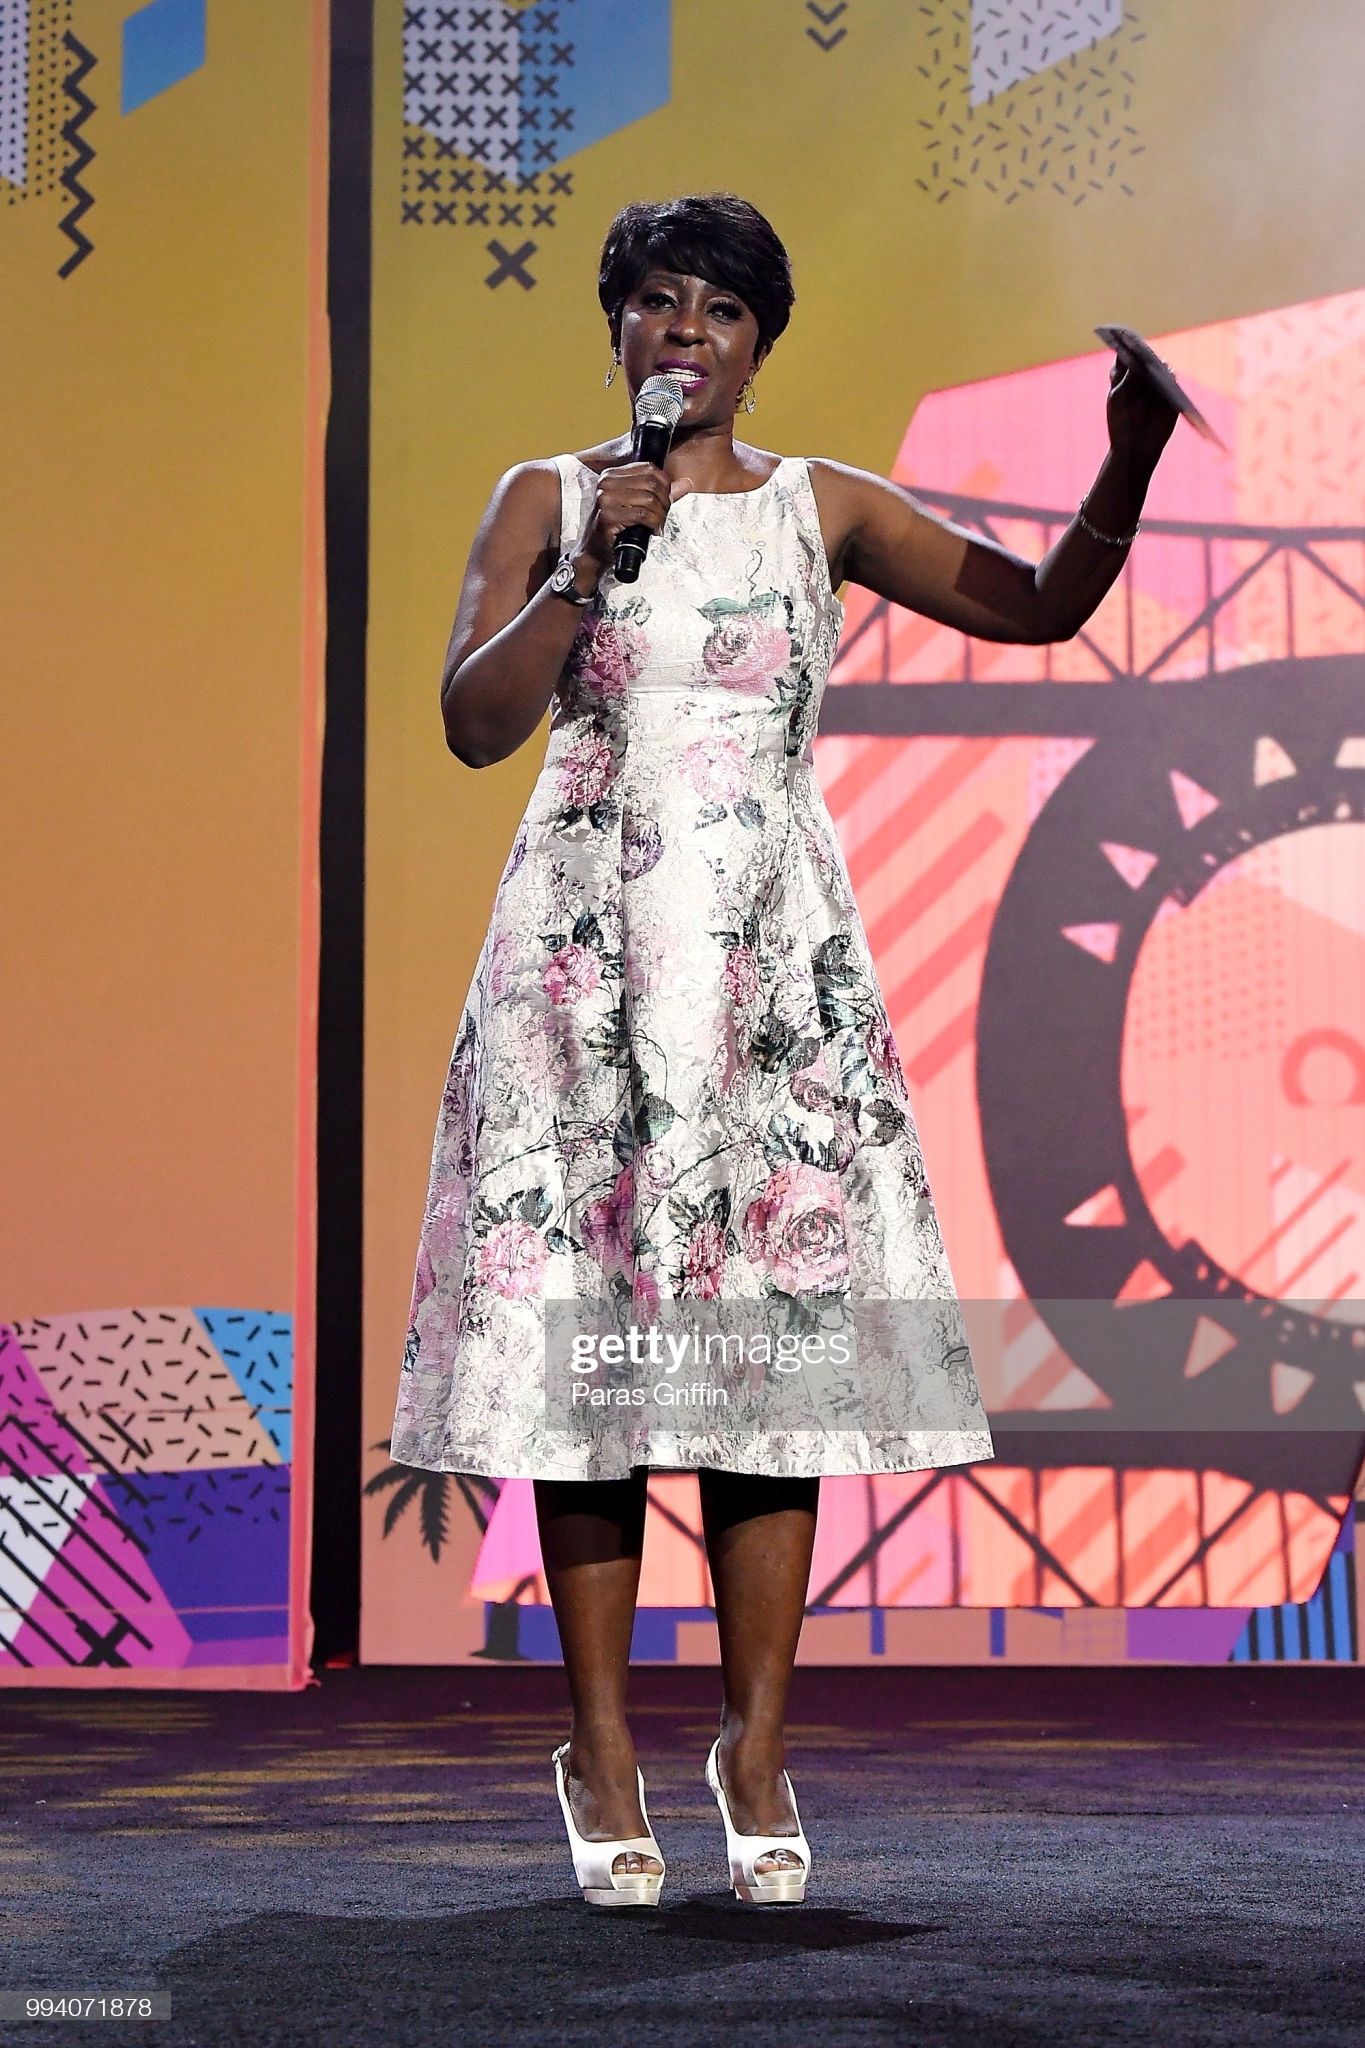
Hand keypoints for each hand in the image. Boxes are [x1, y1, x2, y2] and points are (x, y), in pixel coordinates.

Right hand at [579, 461, 694, 571]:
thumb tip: (686, 483)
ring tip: (657, 525)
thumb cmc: (614, 529)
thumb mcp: (636, 505)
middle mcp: (607, 483)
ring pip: (650, 499)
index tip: (665, 501)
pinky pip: (643, 515)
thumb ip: (661, 493)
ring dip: (660, 516)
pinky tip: (652, 531)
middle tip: (662, 517)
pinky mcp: (608, 516)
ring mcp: (606, 499)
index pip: (649, 468)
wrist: (594, 551)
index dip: (665, 485)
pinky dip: (654, 524)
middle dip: (664, 502)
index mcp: (612, 475)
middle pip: (652, 483)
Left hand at [1105, 346, 1178, 477]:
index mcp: (1124, 376)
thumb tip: (1138, 359)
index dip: (1126, 345)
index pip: (1126, 354)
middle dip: (1144, 353)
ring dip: (1159, 365)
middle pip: (1144, 359)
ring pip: (1160, 368)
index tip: (1123, 335)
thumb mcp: (1121, 399)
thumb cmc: (1122, 423)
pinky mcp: (1170, 396)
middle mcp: (1141, 377)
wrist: (1135, 448)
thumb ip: (1128, 378)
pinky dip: (1171, 379)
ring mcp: (1157, 385)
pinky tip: (1168, 377)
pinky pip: (1173, 382)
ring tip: (1155, 363)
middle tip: (1141, 346)